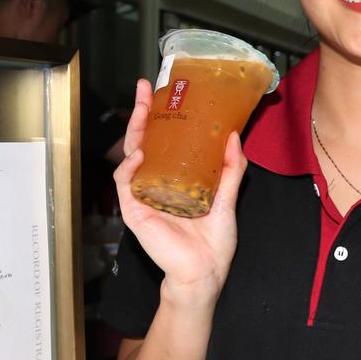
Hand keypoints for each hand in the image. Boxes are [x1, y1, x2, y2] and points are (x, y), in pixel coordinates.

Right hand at [114, 79, 244, 305]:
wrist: (205, 270)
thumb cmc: (214, 240)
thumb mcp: (227, 197)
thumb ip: (231, 169)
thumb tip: (234, 136)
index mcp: (175, 178)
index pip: (163, 142)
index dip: (160, 118)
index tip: (162, 92)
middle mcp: (156, 183)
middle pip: (143, 142)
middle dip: (141, 113)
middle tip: (143, 89)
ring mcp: (143, 195)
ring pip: (131, 156)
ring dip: (133, 131)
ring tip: (141, 109)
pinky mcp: (135, 211)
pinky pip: (126, 183)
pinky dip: (130, 166)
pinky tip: (140, 153)